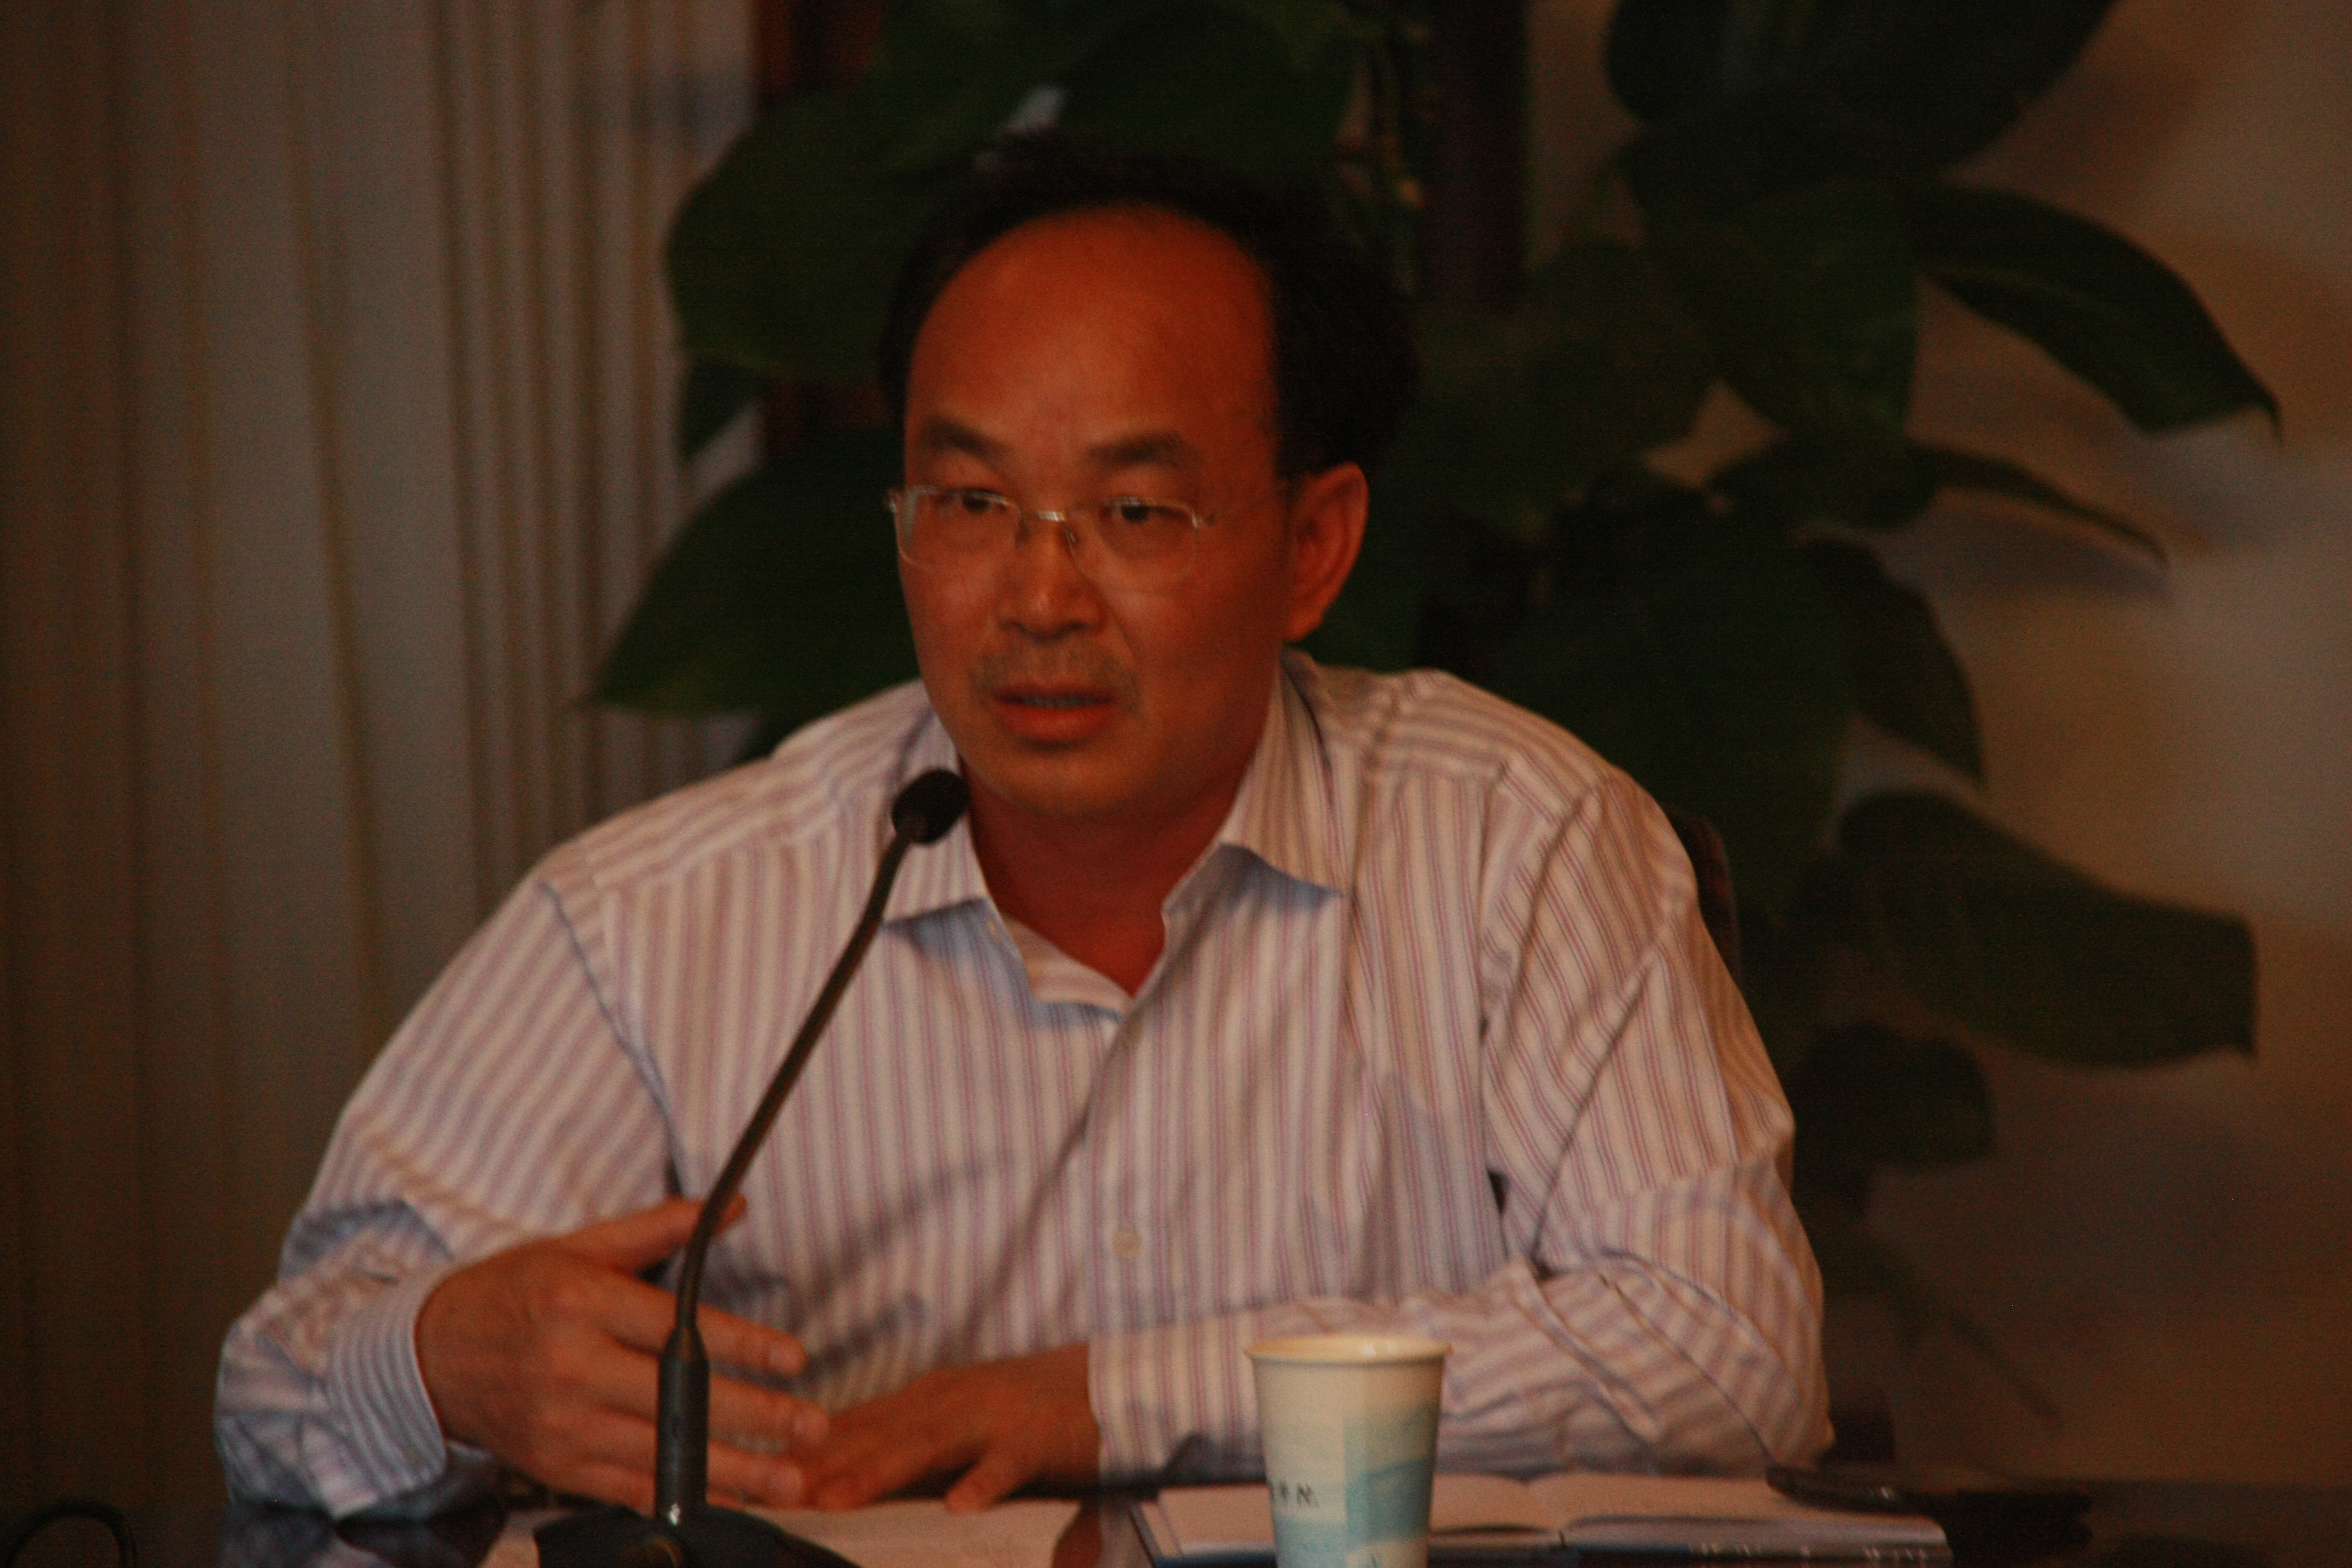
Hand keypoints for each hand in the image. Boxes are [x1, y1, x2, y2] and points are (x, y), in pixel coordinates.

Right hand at [415, 1196, 827, 1510]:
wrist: (433, 1356)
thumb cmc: (514, 1292)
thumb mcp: (579, 1248)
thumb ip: (658, 1229)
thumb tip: (732, 1207)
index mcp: (581, 1306)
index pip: (677, 1331)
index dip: (741, 1347)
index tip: (794, 1359)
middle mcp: (572, 1369)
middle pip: (678, 1399)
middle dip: (754, 1417)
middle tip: (812, 1426)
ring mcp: (563, 1426)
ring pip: (661, 1455)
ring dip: (734, 1472)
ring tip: (790, 1480)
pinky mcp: (557, 1467)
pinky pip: (631, 1489)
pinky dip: (685, 1497)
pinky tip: (732, 1500)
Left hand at [795, 1343, 1098, 1511]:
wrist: (1103, 1384)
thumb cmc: (1021, 1409)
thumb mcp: (953, 1418)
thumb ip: (903, 1442)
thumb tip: (838, 1472)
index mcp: (927, 1398)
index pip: (854, 1426)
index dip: (804, 1452)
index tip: (756, 1476)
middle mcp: (950, 1400)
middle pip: (877, 1434)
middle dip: (823, 1465)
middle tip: (774, 1494)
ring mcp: (993, 1417)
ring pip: (928, 1445)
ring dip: (880, 1471)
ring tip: (838, 1501)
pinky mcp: (1037, 1438)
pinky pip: (1007, 1464)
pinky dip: (983, 1482)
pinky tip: (960, 1507)